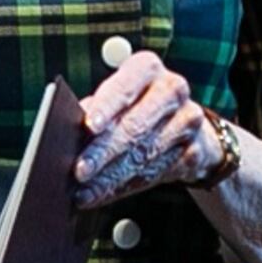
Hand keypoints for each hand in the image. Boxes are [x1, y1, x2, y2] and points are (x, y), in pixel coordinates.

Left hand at [74, 48, 227, 205]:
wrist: (184, 124)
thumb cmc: (135, 106)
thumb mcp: (116, 99)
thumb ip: (94, 111)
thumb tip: (68, 136)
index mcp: (147, 68)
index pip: (125, 85)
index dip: (107, 106)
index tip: (89, 126)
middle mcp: (172, 90)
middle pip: (135, 125)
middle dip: (103, 152)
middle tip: (79, 170)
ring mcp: (187, 121)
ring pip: (144, 155)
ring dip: (110, 177)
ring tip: (85, 190)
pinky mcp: (194, 152)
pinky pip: (153, 174)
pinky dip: (122, 187)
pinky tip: (101, 194)